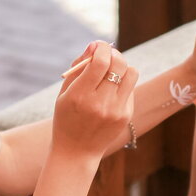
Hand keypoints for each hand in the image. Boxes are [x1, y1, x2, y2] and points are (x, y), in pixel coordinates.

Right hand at [51, 41, 137, 160]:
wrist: (76, 151)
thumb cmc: (67, 117)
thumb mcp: (65, 92)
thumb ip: (78, 66)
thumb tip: (95, 45)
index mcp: (80, 95)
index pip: (100, 62)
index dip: (102, 48)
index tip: (99, 45)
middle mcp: (100, 103)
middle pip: (118, 64)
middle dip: (114, 53)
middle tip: (107, 55)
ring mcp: (115, 110)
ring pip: (131, 73)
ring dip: (122, 67)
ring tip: (111, 72)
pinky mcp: (126, 116)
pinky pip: (130, 88)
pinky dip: (122, 83)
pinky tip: (111, 91)